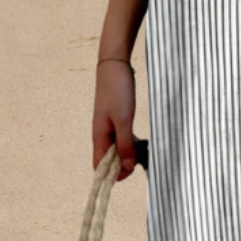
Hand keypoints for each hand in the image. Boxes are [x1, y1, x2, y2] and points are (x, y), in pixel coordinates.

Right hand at [92, 59, 136, 180]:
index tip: (130, 174)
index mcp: (99, 136)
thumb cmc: (117, 91)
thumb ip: (125, 144)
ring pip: (115, 149)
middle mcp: (101, 134)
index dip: (112, 175)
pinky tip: (139, 141)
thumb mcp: (124, 120)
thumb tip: (125, 168)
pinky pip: (120, 137)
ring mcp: (107, 126)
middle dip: (122, 166)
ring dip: (126, 154)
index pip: (99, 166)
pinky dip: (129, 142)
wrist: (114, 65)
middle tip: (139, 162)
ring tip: (141, 153)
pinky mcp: (115, 118)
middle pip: (107, 160)